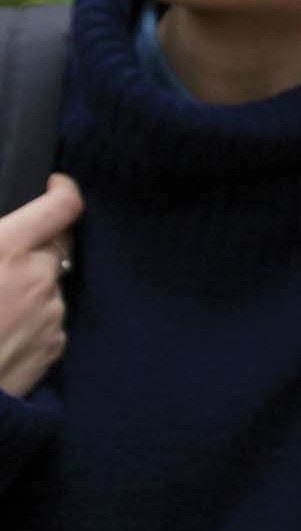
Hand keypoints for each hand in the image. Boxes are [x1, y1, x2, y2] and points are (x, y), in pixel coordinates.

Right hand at [0, 174, 82, 397]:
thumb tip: (0, 236)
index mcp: (8, 247)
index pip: (63, 205)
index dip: (62, 189)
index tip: (53, 185)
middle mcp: (39, 277)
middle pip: (57, 244)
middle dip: (38, 243)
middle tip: (7, 254)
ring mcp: (51, 313)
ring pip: (51, 284)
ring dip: (32, 284)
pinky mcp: (55, 346)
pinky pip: (51, 320)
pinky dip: (33, 318)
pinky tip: (1, 330)